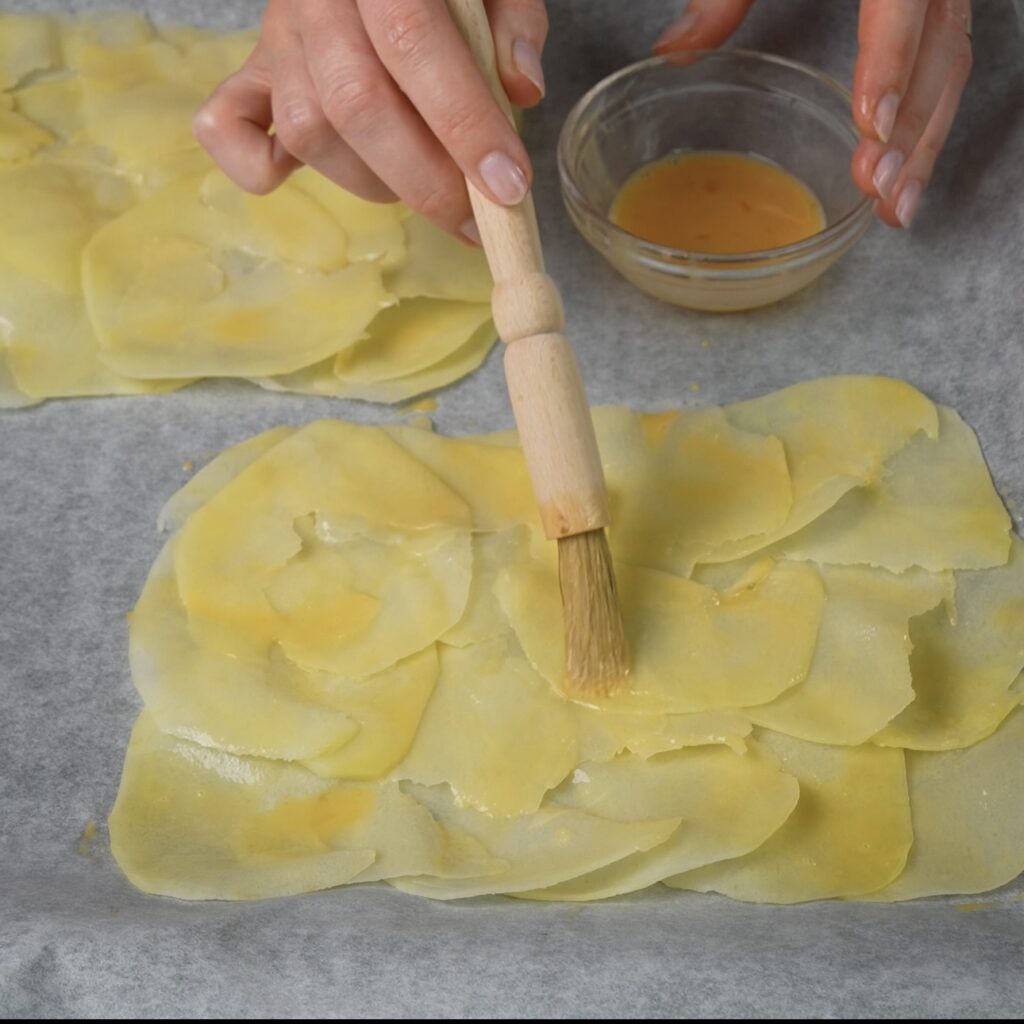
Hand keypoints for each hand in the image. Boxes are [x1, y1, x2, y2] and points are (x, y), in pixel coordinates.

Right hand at [194, 0, 547, 242]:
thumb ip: (514, 22)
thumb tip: (522, 89)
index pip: (413, 42)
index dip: (464, 123)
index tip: (508, 186)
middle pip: (355, 103)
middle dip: (426, 180)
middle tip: (477, 219)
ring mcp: (274, 38)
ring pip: (307, 131)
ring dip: (374, 180)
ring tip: (422, 183)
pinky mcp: (250, 74)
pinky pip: (226, 130)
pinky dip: (258, 168)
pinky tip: (315, 176)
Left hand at [654, 0, 972, 228]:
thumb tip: (674, 48)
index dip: (892, 61)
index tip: (872, 122)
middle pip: (943, 46)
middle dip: (914, 126)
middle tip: (878, 189)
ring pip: (954, 63)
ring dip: (926, 142)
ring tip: (893, 207)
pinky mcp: (937, 5)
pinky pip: (949, 64)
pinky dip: (929, 122)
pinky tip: (903, 173)